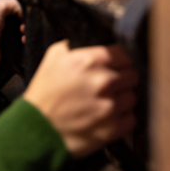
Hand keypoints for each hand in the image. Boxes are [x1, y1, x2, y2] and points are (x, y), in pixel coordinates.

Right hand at [23, 42, 137, 157]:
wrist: (36, 128)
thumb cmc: (43, 94)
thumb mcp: (52, 58)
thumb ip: (74, 47)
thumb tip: (88, 42)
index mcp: (90, 61)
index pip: (123, 55)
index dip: (119, 61)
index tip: (115, 66)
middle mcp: (104, 81)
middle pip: (132, 75)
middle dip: (122, 79)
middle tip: (111, 86)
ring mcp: (110, 105)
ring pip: (133, 97)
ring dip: (123, 99)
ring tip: (108, 102)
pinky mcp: (113, 127)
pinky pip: (131, 118)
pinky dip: (122, 118)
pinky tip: (109, 117)